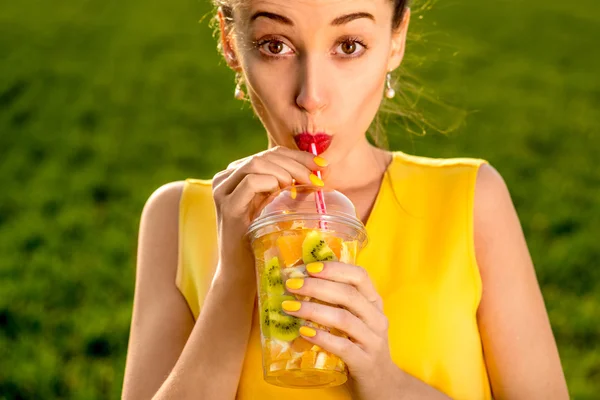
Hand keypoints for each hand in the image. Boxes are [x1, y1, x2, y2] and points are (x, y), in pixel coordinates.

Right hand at [211, 146, 325, 276]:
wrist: (242, 274)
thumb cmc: (262, 241)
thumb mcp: (274, 207)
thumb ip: (285, 187)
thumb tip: (319, 170)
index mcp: (237, 175)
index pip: (271, 154)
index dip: (298, 155)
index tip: (322, 166)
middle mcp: (225, 179)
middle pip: (265, 156)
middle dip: (297, 163)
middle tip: (317, 179)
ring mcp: (222, 191)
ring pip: (257, 163)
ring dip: (286, 172)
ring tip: (302, 187)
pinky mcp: (227, 207)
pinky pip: (250, 182)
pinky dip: (271, 182)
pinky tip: (284, 193)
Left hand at [282, 261, 400, 399]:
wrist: (382, 381)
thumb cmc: (361, 343)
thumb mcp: (356, 318)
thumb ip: (338, 301)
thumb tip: (301, 282)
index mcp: (374, 302)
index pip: (359, 276)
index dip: (334, 269)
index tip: (309, 268)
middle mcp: (376, 318)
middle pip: (348, 295)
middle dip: (316, 287)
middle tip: (291, 285)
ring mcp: (373, 340)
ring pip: (343, 319)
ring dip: (313, 310)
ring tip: (290, 307)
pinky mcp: (365, 362)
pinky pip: (342, 346)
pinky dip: (321, 338)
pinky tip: (303, 332)